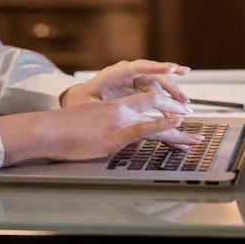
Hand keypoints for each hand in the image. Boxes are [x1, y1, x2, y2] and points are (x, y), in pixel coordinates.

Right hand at [0, 91, 202, 164]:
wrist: (48, 129)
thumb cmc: (65, 131)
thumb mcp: (92, 125)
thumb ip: (109, 127)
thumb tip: (116, 138)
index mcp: (117, 106)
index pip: (150, 105)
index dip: (167, 113)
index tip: (182, 121)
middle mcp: (122, 109)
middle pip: (159, 111)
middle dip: (180, 122)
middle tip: (196, 135)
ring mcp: (120, 120)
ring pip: (157, 120)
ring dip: (179, 131)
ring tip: (195, 139)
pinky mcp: (115, 135)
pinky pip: (143, 128)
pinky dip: (161, 125)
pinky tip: (175, 122)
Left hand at [60, 59, 191, 108]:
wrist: (76, 100)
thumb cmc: (79, 102)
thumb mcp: (87, 104)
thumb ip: (101, 105)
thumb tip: (114, 108)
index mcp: (114, 74)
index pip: (138, 67)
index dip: (155, 68)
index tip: (170, 69)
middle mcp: (127, 73)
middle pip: (154, 75)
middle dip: (171, 85)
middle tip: (183, 99)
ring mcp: (133, 80)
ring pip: (158, 83)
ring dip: (172, 93)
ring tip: (186, 104)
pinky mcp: (137, 88)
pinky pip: (156, 91)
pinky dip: (167, 98)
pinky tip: (178, 105)